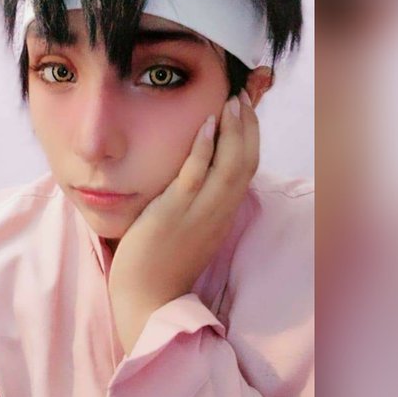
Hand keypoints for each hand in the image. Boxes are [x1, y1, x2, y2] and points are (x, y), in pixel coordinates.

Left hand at [109, 89, 258, 354]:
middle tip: (242, 97)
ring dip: (234, 131)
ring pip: (229, 166)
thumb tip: (197, 177)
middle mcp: (218, 214)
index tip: (245, 114)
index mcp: (222, 217)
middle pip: (246, 164)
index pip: (247, 172)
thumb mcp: (189, 232)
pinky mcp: (174, 214)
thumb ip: (198, 206)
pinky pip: (195, 176)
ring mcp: (198, 214)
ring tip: (232, 101)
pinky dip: (205, 149)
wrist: (146, 299)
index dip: (251, 140)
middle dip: (248, 128)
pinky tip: (206, 125)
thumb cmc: (162, 264)